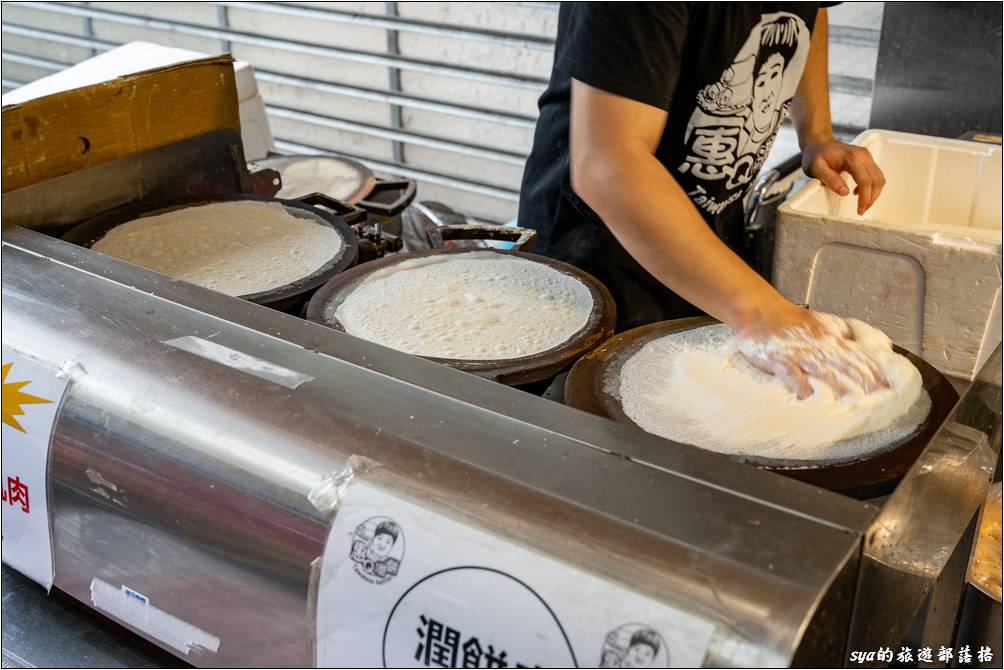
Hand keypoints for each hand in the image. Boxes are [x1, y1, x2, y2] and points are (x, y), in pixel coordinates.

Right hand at [737, 304, 889, 399]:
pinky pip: (789, 372)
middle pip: (846, 365)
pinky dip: (797, 383)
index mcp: (831, 339)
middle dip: (863, 381)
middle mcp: (819, 346)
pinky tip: (805, 395)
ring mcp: (799, 354)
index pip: (858, 356)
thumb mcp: (821, 323)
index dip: (874, 371)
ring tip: (851, 400)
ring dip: (838, 385)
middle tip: (879, 396)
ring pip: (823, 370)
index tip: (889, 386)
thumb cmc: (789, 319)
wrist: (760, 310)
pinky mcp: (779, 360)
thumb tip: (859, 346)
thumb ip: (840, 334)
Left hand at [802, 139, 885, 214]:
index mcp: (852, 158)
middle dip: (871, 198)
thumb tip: (845, 192)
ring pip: (879, 178)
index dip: (865, 198)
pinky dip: (872, 186)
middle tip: (861, 210)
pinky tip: (860, 192)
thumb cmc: (815, 155)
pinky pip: (875, 174)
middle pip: (876, 180)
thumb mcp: (816, 169)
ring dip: (874, 193)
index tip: (860, 209)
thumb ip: (830, 179)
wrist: (818, 143)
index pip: (865, 181)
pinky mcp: (866, 158)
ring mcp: (866, 156)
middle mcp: (863, 155)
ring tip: (862, 204)